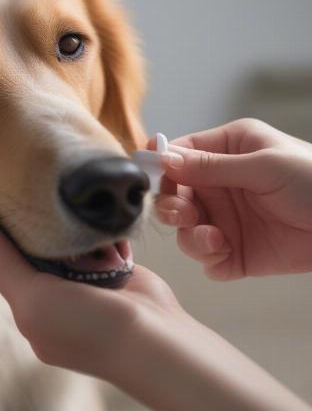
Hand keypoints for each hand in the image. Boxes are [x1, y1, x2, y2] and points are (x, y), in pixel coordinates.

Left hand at [0, 218, 183, 386]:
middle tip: (49, 210)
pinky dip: (104, 241)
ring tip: (85, 232)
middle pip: (39, 251)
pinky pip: (100, 245)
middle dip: (45, 233)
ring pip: (70, 245)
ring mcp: (86, 287)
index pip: (7, 266)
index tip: (0, 201)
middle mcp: (55, 299)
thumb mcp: (32, 296)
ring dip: (78, 237)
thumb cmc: (87, 327)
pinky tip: (110, 242)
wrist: (155, 338)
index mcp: (30, 311)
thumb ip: (2, 261)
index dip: (2, 236)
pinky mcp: (113, 273)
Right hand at [153, 118, 311, 279]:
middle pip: (174, 195)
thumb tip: (163, 158)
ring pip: (185, 229)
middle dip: (171, 206)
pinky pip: (207, 258)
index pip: (180, 155)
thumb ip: (210, 166)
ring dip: (191, 236)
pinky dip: (208, 258)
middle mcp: (220, 185)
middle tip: (182, 213)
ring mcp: (226, 219)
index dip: (161, 165)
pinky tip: (224, 253)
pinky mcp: (235, 252)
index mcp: (227, 151)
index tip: (148, 177)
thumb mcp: (263, 166)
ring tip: (213, 239)